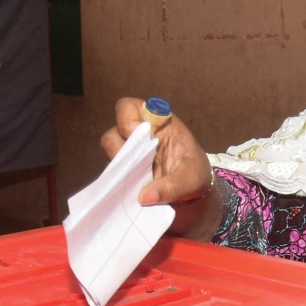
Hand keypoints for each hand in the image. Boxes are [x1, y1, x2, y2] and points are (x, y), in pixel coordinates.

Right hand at [100, 98, 223, 235]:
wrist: (195, 190)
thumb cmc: (194, 173)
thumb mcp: (190, 179)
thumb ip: (170, 187)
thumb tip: (144, 197)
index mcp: (158, 122)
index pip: (129, 107)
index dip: (127, 120)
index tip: (136, 137)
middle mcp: (140, 134)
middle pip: (114, 131)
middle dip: (120, 148)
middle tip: (135, 165)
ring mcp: (131, 151)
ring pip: (110, 152)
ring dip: (119, 165)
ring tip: (136, 179)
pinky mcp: (127, 169)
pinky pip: (114, 171)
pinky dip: (118, 180)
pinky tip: (132, 189)